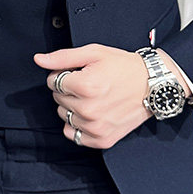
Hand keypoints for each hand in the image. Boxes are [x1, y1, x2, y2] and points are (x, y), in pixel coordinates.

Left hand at [33, 44, 189, 148]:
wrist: (153, 85)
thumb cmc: (124, 67)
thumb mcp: (94, 53)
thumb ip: (63, 57)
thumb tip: (39, 60)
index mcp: (85, 86)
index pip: (53, 82)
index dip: (64, 74)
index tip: (80, 73)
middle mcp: (89, 110)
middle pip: (58, 99)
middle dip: (69, 90)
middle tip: (90, 84)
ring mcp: (96, 127)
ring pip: (64, 116)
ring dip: (73, 107)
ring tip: (94, 98)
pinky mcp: (102, 140)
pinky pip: (73, 135)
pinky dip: (78, 125)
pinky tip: (92, 113)